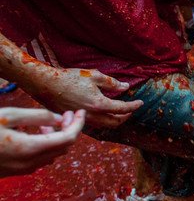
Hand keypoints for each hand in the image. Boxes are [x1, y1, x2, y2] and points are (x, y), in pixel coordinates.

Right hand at [0, 108, 85, 175]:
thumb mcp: (8, 116)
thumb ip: (36, 116)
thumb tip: (59, 119)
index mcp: (31, 148)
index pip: (68, 138)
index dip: (78, 124)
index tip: (81, 112)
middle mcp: (31, 162)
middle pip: (64, 147)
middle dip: (69, 129)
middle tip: (65, 114)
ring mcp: (24, 169)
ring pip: (54, 154)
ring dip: (58, 138)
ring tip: (46, 123)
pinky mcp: (18, 171)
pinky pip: (43, 159)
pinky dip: (48, 146)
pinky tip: (36, 135)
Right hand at [22, 68, 142, 127]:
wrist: (45, 84)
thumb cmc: (69, 77)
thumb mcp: (94, 76)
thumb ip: (112, 83)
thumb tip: (126, 87)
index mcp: (98, 104)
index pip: (122, 109)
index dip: (134, 106)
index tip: (141, 103)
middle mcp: (92, 115)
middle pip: (115, 122)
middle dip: (126, 117)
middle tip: (131, 109)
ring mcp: (82, 119)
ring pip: (104, 125)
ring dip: (115, 120)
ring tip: (120, 112)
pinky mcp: (75, 119)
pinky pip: (94, 124)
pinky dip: (103, 120)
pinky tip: (104, 113)